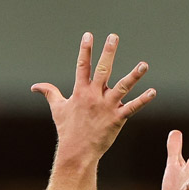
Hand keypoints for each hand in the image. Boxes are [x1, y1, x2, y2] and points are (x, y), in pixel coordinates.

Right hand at [32, 32, 155, 164]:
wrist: (76, 154)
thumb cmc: (68, 131)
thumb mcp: (57, 109)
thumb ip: (49, 93)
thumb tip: (35, 86)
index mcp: (80, 92)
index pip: (82, 67)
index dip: (85, 50)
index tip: (88, 35)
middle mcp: (94, 96)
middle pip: (102, 70)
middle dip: (108, 53)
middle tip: (114, 37)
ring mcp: (106, 107)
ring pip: (122, 87)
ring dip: (134, 76)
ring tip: (144, 64)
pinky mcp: (116, 119)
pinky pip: (132, 108)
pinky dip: (143, 100)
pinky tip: (153, 92)